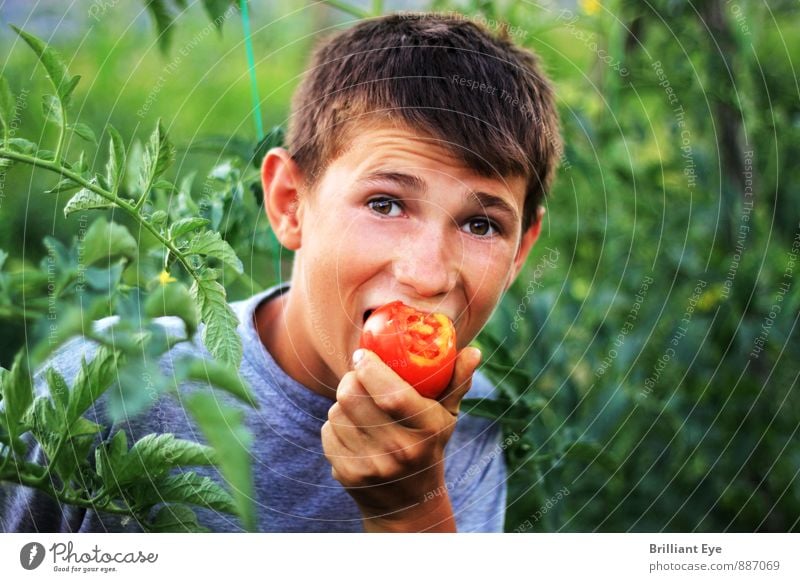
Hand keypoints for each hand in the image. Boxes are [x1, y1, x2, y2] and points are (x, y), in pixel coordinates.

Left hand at [321, 346, 481, 531]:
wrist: (409, 502)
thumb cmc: (429, 445)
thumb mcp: (446, 416)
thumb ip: (457, 382)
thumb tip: (473, 352)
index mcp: (426, 429)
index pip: (391, 394)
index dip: (370, 368)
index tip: (364, 355)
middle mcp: (399, 450)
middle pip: (352, 396)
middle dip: (351, 378)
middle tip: (359, 375)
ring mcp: (372, 465)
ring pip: (337, 412)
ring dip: (343, 402)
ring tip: (360, 406)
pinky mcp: (348, 475)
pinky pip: (329, 432)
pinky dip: (336, 425)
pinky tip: (353, 429)